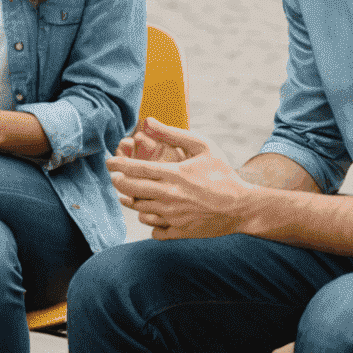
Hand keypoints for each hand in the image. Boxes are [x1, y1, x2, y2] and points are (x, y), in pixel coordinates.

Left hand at [106, 122, 253, 238]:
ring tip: (127, 193)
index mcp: (174, 174)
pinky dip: (148, 221)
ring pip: (139, 210)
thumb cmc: (223, 174)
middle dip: (119, 182)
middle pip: (131, 190)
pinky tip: (150, 213)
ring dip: (130, 201)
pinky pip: (154, 229)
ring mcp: (173, 216)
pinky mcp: (179, 231)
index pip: (135, 169)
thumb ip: (173, 133)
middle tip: (116, 177)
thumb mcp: (203, 146)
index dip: (117, 165)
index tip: (110, 162)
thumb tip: (147, 121)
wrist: (243, 206)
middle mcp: (170, 196)